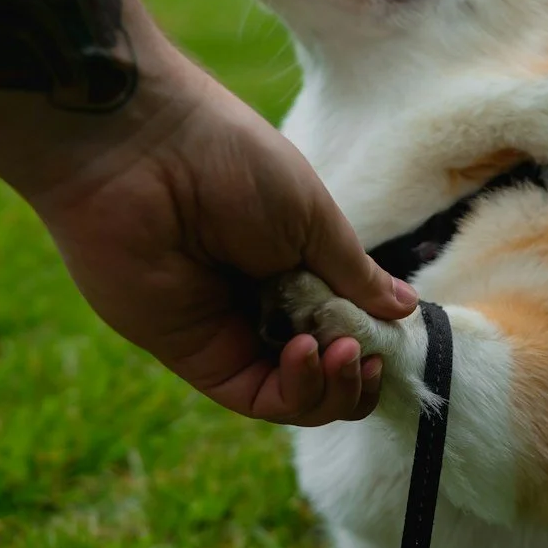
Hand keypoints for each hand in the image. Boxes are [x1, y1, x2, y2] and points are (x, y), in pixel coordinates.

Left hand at [0, 15, 416, 425]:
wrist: (142, 150)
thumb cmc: (229, 161)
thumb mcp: (311, 218)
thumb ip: (354, 274)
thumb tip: (405, 311)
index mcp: (290, 262)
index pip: (342, 325)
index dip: (371, 341)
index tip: (388, 334)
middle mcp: (260, 303)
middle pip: (322, 369)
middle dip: (356, 373)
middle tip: (365, 351)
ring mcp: (227, 331)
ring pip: (293, 395)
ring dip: (331, 388)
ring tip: (342, 351)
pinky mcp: (193, 354)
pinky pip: (254, 396)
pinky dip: (294, 392)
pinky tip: (307, 354)